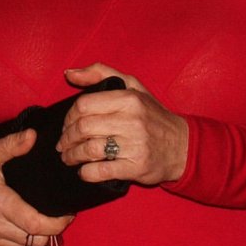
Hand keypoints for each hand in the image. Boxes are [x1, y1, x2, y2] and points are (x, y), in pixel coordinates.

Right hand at [0, 128, 72, 245]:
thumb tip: (33, 136)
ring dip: (33, 237)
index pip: (37, 225)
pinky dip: (16, 241)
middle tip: (55, 216)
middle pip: (35, 241)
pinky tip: (16, 226)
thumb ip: (12, 145)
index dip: (58, 223)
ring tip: (37, 220)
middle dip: (50, 231)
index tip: (67, 215)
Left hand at [56, 63, 188, 185]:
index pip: (84, 105)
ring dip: (72, 156)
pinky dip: (87, 172)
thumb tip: (69, 73)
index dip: (68, 116)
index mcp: (128, 99)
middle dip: (67, 138)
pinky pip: (102, 171)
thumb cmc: (152, 114)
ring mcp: (135, 145)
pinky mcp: (137, 168)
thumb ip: (99, 73)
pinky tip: (83, 171)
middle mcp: (131, 121)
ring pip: (90, 150)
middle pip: (83, 128)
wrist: (182, 146)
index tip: (66, 124)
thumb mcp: (132, 86)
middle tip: (63, 144)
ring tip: (68, 157)